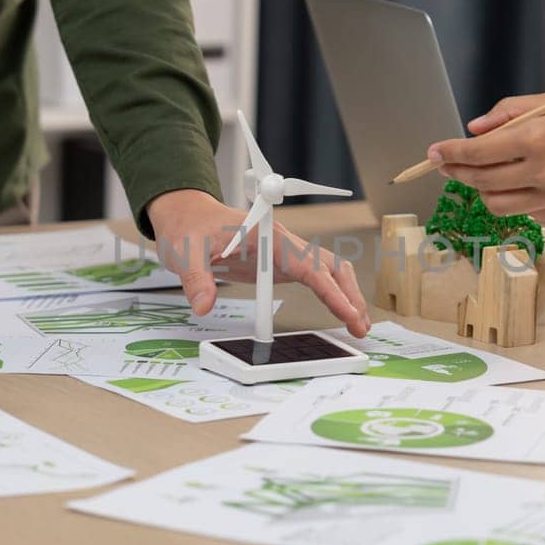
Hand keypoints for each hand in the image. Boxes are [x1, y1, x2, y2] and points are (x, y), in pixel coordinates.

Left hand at [146, 189, 369, 336]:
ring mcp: (285, 253)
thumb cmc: (188, 227)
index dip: (332, 291)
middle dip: (350, 295)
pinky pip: (316, 277)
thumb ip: (195, 279)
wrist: (186, 216)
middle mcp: (284, 243)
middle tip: (360, 328)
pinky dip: (333, 294)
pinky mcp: (280, 264)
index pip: (310, 266)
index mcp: (268, 237)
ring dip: (347, 295)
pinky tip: (340, 311)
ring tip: (358, 325)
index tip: (348, 314)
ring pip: (329, 270)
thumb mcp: (184, 252)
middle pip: (330, 266)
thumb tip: (204, 306)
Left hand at [428, 91, 544, 224]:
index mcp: (538, 139)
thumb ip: (509, 113)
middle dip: (458, 172)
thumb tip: (473, 131)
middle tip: (447, 163)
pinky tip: (528, 182)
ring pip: (500, 205)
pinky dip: (520, 199)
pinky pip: (529, 213)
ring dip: (485, 190)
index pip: (477, 154)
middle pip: (481, 183)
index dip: (449, 154)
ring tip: (486, 174)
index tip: (434, 152)